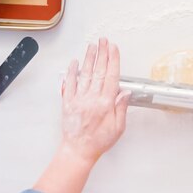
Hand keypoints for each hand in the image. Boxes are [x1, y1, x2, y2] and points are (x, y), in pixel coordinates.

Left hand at [61, 38, 131, 162]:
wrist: (78, 151)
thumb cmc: (99, 141)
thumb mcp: (118, 128)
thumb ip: (121, 108)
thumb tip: (125, 92)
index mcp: (105, 104)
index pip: (111, 76)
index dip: (113, 60)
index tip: (114, 49)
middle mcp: (91, 99)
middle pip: (99, 71)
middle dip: (102, 54)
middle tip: (103, 41)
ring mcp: (79, 99)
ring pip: (85, 74)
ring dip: (89, 58)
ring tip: (92, 46)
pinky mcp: (68, 102)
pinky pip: (69, 84)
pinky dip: (71, 72)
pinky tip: (74, 62)